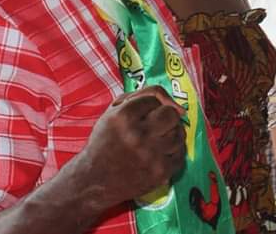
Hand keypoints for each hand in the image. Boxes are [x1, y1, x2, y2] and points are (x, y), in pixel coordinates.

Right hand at [75, 86, 185, 209]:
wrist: (94, 180)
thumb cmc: (105, 142)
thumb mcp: (113, 111)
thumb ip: (143, 95)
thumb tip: (178, 105)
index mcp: (123, 117)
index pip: (154, 98)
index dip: (149, 105)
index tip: (141, 115)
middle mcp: (137, 135)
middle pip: (171, 114)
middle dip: (165, 116)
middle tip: (155, 125)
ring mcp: (150, 155)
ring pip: (179, 133)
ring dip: (170, 134)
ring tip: (156, 140)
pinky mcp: (160, 172)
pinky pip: (181, 153)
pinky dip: (173, 151)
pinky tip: (159, 153)